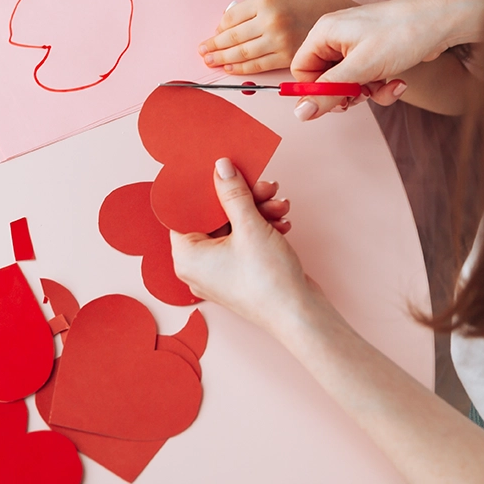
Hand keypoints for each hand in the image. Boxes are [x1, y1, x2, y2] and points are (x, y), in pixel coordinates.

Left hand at [170, 159, 318, 335]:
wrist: (300, 315)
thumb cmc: (267, 281)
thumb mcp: (249, 227)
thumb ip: (232, 193)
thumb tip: (220, 167)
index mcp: (187, 256)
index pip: (183, 211)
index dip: (201, 188)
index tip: (217, 170)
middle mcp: (198, 265)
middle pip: (213, 216)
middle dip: (241, 197)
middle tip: (262, 185)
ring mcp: (220, 270)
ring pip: (233, 226)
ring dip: (257, 210)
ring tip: (279, 204)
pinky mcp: (239, 272)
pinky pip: (244, 240)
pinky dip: (261, 227)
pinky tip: (282, 222)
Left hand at [198, 0, 357, 75]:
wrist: (341, 16)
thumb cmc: (309, 5)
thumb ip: (253, 10)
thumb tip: (225, 26)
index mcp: (266, 0)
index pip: (230, 18)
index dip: (218, 30)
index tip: (210, 36)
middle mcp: (271, 20)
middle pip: (232, 37)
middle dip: (214, 47)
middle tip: (202, 52)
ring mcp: (280, 40)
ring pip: (242, 54)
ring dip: (222, 60)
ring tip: (210, 62)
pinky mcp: (288, 57)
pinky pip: (258, 65)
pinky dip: (241, 68)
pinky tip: (231, 69)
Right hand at [290, 0, 483, 118]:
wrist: (441, 22)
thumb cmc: (400, 35)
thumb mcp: (360, 69)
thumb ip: (328, 92)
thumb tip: (301, 113)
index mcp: (325, 32)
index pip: (302, 69)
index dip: (316, 90)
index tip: (336, 101)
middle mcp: (337, 35)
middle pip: (325, 77)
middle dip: (345, 93)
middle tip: (361, 96)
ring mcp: (356, 43)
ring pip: (348, 81)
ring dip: (367, 91)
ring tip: (385, 87)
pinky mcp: (374, 51)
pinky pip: (367, 76)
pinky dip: (380, 85)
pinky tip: (399, 83)